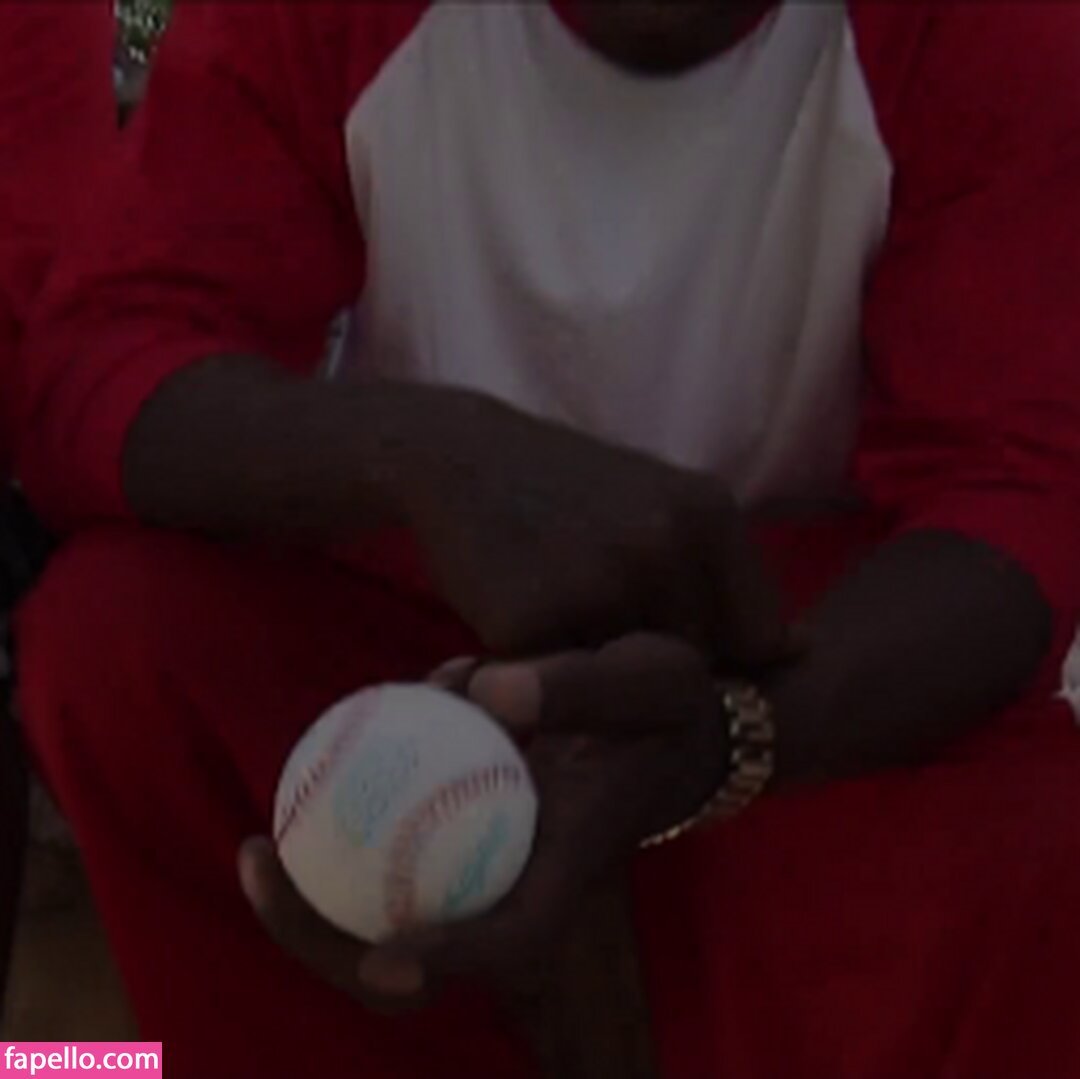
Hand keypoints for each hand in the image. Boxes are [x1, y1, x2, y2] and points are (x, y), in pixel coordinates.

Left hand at [238, 634, 726, 1007]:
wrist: (669, 725)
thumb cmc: (666, 707)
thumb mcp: (650, 679)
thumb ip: (581, 686)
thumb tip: (483, 692)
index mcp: (570, 862)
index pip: (517, 933)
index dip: (453, 958)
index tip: (385, 957)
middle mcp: (519, 877)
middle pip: (422, 952)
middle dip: (334, 943)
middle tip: (263, 870)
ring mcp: (486, 859)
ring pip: (391, 907)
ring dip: (318, 897)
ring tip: (257, 842)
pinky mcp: (464, 827)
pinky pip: (393, 842)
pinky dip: (349, 820)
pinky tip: (319, 765)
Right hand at [403, 389, 790, 664]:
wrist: (456, 458)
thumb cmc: (566, 489)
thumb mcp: (662, 503)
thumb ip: (726, 573)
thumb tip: (803, 650)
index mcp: (708, 512)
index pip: (760, 635)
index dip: (725, 655)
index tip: (679, 642)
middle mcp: (663, 543)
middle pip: (696, 662)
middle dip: (657, 660)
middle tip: (599, 611)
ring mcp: (597, 581)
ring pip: (631, 678)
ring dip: (602, 666)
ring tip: (562, 604)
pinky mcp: (530, 619)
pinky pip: (561, 680)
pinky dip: (546, 666)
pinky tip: (521, 610)